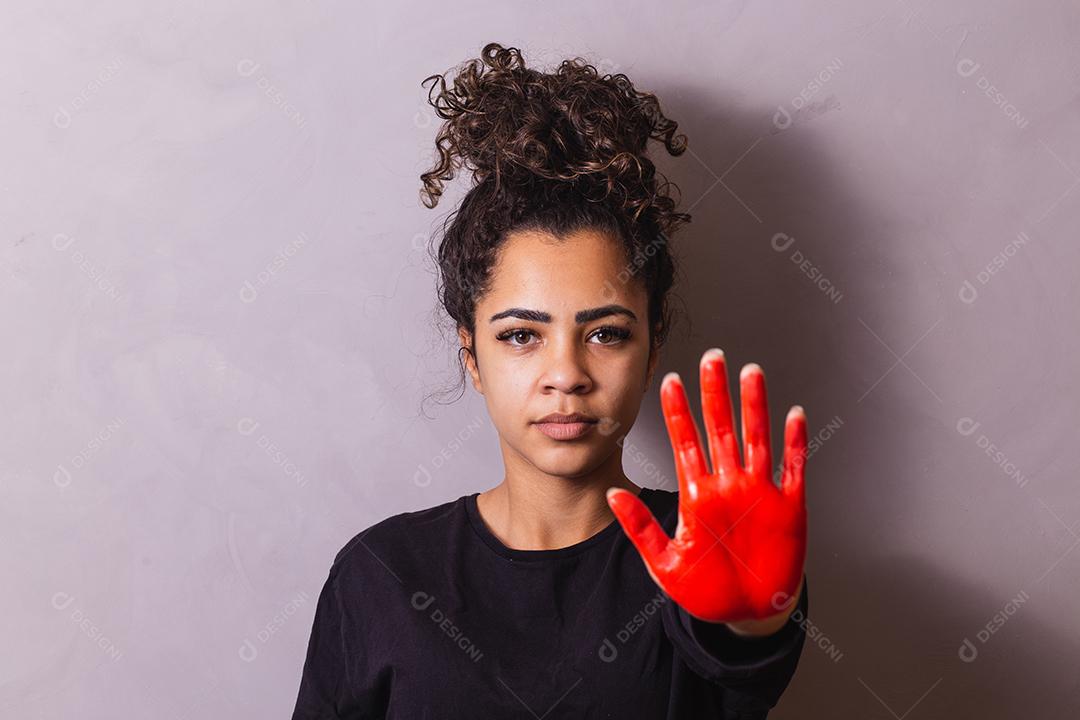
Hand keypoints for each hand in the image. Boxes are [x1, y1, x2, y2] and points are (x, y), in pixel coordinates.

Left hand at [607, 348, 807, 623]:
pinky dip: (795, 443)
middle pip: (721, 429)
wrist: (747, 614)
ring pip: (757, 439)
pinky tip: (794, 415)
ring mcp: (759, 493)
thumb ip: (640, 527)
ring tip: (750, 372)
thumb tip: (614, 493)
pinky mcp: (789, 508)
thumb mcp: (664, 563)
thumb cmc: (705, 591)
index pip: (685, 443)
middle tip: (711, 358)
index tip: (669, 380)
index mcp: (697, 495)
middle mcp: (728, 486)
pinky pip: (793, 469)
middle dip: (715, 393)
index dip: (678, 412)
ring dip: (755, 406)